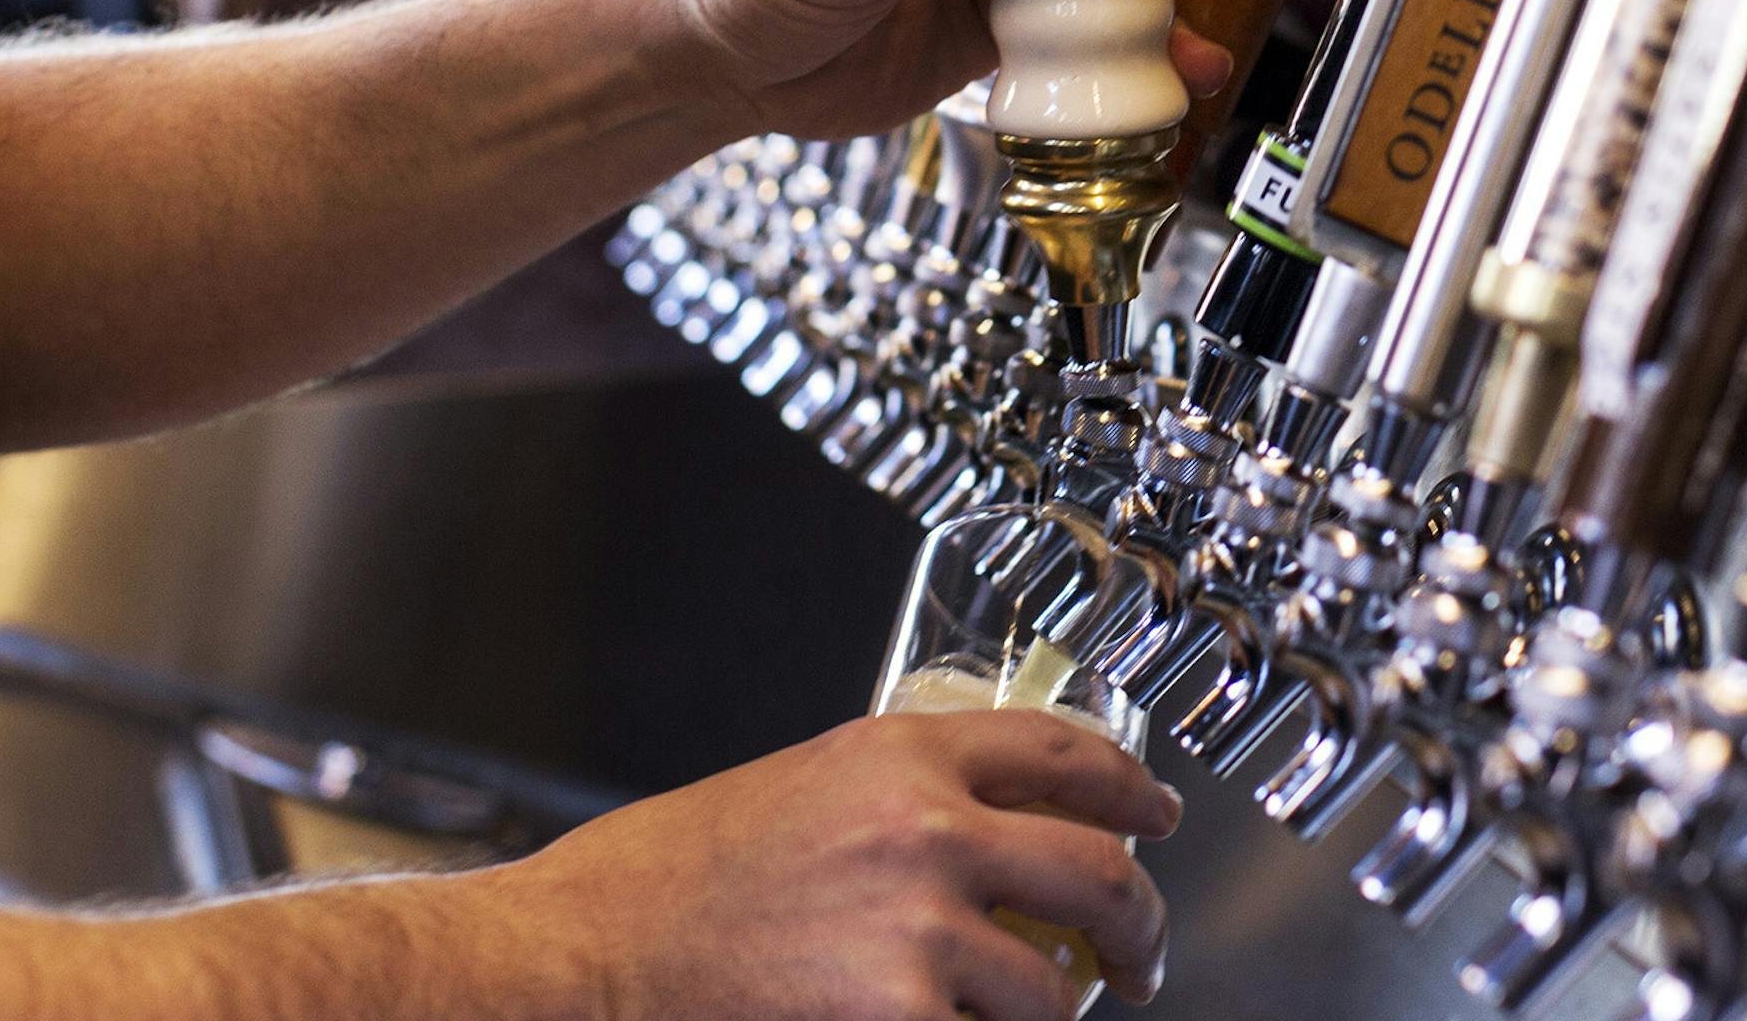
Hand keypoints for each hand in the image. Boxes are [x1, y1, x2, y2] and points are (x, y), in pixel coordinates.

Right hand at [485, 710, 1179, 1019]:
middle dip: (1140, 925)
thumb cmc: (675, 878)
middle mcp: (926, 831)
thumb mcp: (802, 791)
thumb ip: (900, 799)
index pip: (1062, 752)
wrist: (591, 954)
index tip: (1156, 817)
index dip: (1130, 787)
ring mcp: (919, 935)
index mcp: (900, 755)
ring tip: (1028, 1020)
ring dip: (1052, 1015)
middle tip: (1139, 956)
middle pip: (1096, 870)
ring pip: (1051, 990)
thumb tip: (984, 831)